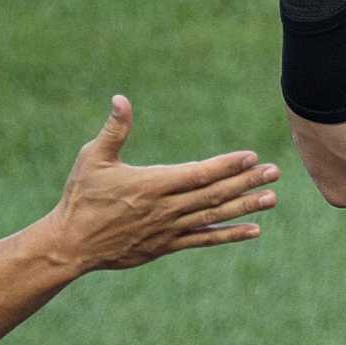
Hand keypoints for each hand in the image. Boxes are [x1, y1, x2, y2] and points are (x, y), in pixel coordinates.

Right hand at [51, 96, 278, 270]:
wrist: (71, 244)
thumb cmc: (81, 196)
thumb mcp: (93, 158)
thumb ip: (114, 130)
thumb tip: (121, 98)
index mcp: (151, 184)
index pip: (197, 174)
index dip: (226, 165)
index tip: (250, 156)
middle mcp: (165, 208)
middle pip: (213, 194)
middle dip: (245, 182)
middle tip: (274, 172)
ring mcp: (168, 229)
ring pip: (214, 217)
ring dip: (245, 207)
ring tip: (272, 198)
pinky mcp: (166, 246)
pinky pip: (204, 239)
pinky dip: (229, 234)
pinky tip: (253, 230)